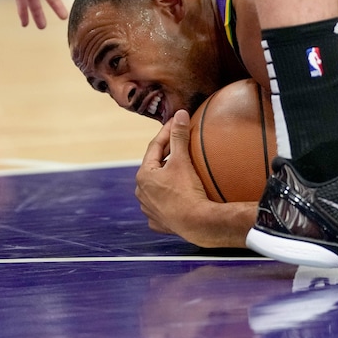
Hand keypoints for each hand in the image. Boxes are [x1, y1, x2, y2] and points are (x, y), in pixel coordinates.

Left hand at [135, 110, 259, 247]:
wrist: (195, 223)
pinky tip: (177, 196)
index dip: (166, 132)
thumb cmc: (186, 190)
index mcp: (144, 175)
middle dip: (166, 154)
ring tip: (180, 170)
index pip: (154, 147)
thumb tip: (180, 114)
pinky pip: (162, 206)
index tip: (177, 122)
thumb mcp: (182, 159)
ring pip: (156, 188)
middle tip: (180, 143)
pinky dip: (168, 198)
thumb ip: (179, 136)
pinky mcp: (159, 222)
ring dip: (166, 177)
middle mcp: (141, 192)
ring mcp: (149, 209)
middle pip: (154, 167)